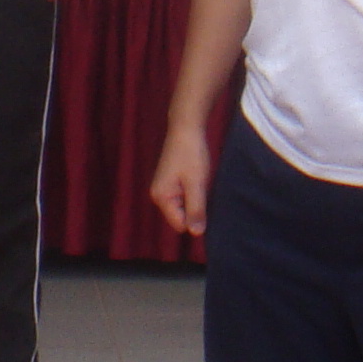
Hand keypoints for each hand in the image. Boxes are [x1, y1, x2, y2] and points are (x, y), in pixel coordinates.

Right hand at [148, 113, 212, 237]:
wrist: (186, 128)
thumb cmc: (191, 155)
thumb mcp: (196, 184)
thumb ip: (196, 209)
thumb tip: (196, 234)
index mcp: (161, 197)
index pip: (180, 224)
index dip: (195, 217)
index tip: (203, 200)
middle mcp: (159, 195)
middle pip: (181, 216)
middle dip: (195, 207)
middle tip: (201, 187)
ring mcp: (164, 188)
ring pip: (184, 206)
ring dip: (195, 198)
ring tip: (199, 181)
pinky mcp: (171, 182)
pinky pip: (184, 197)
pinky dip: (193, 191)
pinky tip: (197, 178)